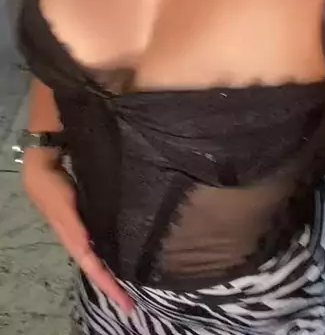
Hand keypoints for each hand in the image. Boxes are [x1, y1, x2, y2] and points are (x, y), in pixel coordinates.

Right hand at [22, 152, 133, 314]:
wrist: (43, 169)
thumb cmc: (54, 189)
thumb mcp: (64, 207)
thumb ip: (74, 227)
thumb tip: (87, 246)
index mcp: (73, 241)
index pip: (93, 269)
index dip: (108, 286)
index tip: (124, 302)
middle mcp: (78, 240)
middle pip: (96, 269)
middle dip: (111, 287)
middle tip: (130, 304)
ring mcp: (81, 231)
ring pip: (97, 259)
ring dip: (110, 273)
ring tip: (126, 287)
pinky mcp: (84, 221)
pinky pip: (98, 244)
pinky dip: (108, 254)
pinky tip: (119, 254)